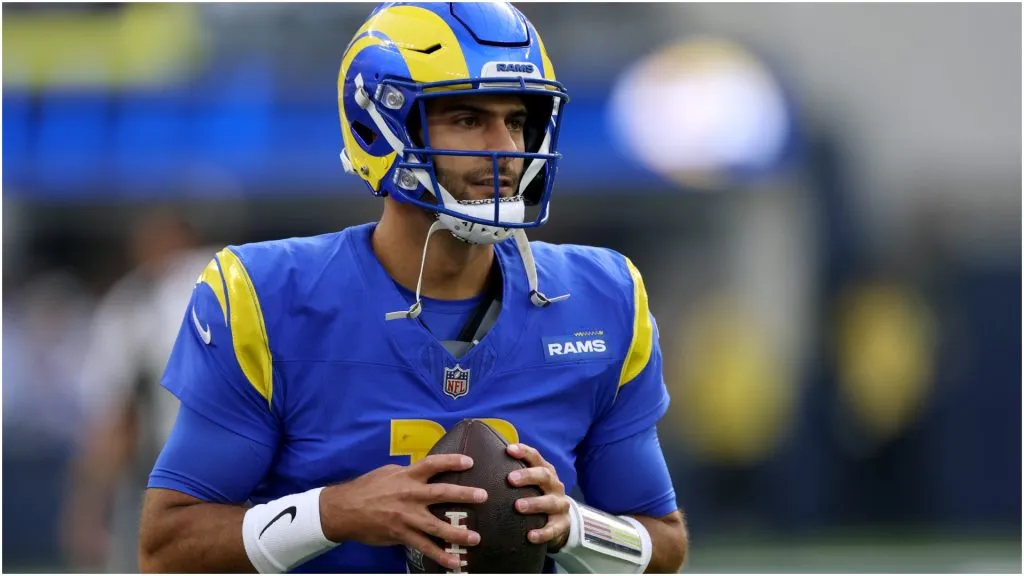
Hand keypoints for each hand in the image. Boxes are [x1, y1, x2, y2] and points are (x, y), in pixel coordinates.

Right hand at [320, 455, 487, 570]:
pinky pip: (424, 547)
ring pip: (437, 526)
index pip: (433, 464)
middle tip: (483, 497)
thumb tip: (426, 471)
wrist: (343, 509)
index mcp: (407, 476)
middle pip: (442, 493)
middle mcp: (410, 495)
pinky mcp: (401, 534)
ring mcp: (407, 517)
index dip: (452, 462)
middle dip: (464, 495)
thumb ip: (409, 473)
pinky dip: (440, 556)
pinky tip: (454, 563)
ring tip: (475, 538)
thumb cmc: (366, 488)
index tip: (470, 462)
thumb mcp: (388, 473)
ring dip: (458, 533)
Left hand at [506, 443, 571, 550]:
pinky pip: (553, 529)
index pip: (536, 457)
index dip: (524, 452)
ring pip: (550, 502)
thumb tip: (481, 463)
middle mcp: (554, 485)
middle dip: (528, 476)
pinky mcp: (562, 524)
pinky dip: (543, 532)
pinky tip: (530, 536)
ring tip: (518, 506)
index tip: (509, 449)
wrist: (560, 520)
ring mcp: (560, 504)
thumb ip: (513, 474)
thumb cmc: (536, 495)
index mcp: (545, 471)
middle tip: (511, 479)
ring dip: (534, 503)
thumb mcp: (530, 483)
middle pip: (544, 476)